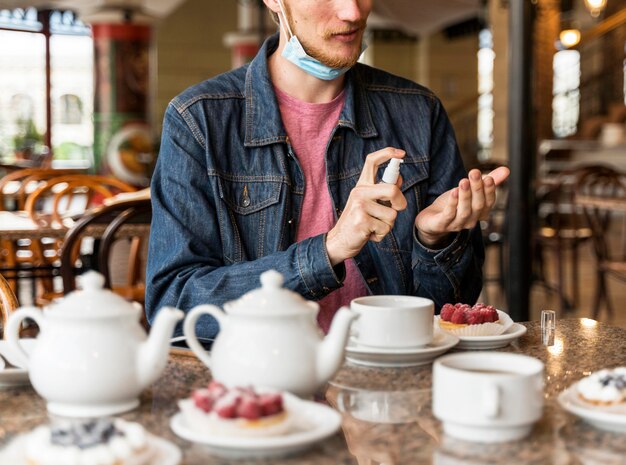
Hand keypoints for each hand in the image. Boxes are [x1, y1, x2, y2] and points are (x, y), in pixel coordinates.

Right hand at [326, 147, 407, 265]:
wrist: (339, 241)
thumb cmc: (358, 222)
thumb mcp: (369, 203)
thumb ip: (383, 191)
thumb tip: (399, 178)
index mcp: (361, 185)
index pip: (372, 161)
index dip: (388, 153)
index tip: (402, 154)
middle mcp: (359, 192)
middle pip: (392, 190)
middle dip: (400, 203)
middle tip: (396, 209)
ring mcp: (359, 206)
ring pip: (392, 214)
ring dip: (388, 225)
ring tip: (374, 226)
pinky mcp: (361, 221)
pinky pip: (386, 228)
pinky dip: (381, 235)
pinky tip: (370, 234)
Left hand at [415, 166, 509, 246]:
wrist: (431, 220)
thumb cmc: (453, 204)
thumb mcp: (470, 191)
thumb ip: (488, 181)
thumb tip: (506, 169)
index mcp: (480, 213)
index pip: (489, 202)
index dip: (489, 191)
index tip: (489, 177)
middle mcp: (471, 220)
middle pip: (477, 206)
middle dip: (477, 189)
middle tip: (474, 173)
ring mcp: (456, 224)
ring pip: (464, 211)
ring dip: (465, 196)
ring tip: (464, 181)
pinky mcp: (441, 225)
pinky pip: (449, 215)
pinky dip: (452, 203)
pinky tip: (453, 192)